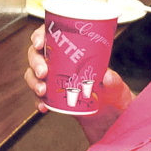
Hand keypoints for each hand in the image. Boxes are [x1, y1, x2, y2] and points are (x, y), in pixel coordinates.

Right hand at [24, 25, 137, 143]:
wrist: (110, 116)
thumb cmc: (112, 92)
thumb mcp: (116, 85)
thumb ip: (113, 81)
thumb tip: (107, 77)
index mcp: (72, 50)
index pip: (51, 35)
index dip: (40, 35)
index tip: (39, 42)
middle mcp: (59, 61)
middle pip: (37, 53)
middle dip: (35, 61)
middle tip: (43, 72)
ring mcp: (53, 78)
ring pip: (33, 73)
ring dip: (33, 81)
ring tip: (42, 91)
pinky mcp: (52, 95)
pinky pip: (38, 95)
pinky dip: (37, 101)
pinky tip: (43, 106)